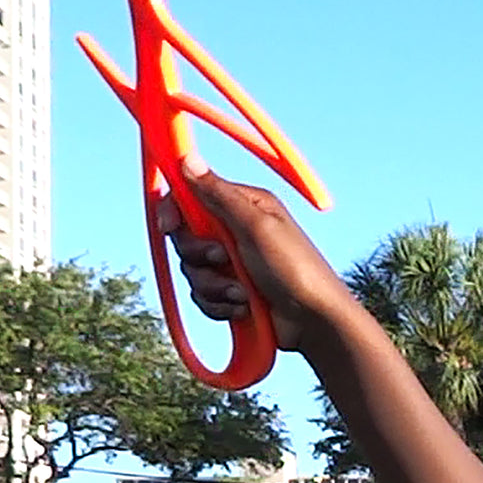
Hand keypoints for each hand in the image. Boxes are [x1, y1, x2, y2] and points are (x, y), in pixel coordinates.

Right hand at [155, 154, 352, 353]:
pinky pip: (203, 297)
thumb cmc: (296, 270)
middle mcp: (235, 231)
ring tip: (244, 294)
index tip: (169, 226)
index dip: (173, 210)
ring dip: (215, 286)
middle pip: (185, 238)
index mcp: (243, 206)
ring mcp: (233, 264)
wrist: (314, 323)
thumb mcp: (257, 226)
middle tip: (225, 260)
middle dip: (201, 256)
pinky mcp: (232, 293)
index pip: (190, 196)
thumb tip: (187, 159)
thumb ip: (219, 195)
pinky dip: (220, 306)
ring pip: (193, 271)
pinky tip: (245, 309)